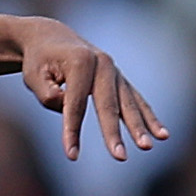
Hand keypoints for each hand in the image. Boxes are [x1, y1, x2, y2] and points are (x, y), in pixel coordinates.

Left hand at [19, 19, 166, 161]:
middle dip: (114, 133)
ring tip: (148, 147)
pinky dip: (149, 119)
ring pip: (129, 104)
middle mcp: (103, 63)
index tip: (71, 155)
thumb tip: (68, 109)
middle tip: (120, 157)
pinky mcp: (121, 80)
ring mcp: (115, 72)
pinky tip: (162, 135)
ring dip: (139, 127)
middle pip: (109, 105)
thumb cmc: (39, 61)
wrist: (51, 38)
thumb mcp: (32, 77)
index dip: (73, 130)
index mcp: (80, 61)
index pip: (76, 103)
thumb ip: (48, 95)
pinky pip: (137, 102)